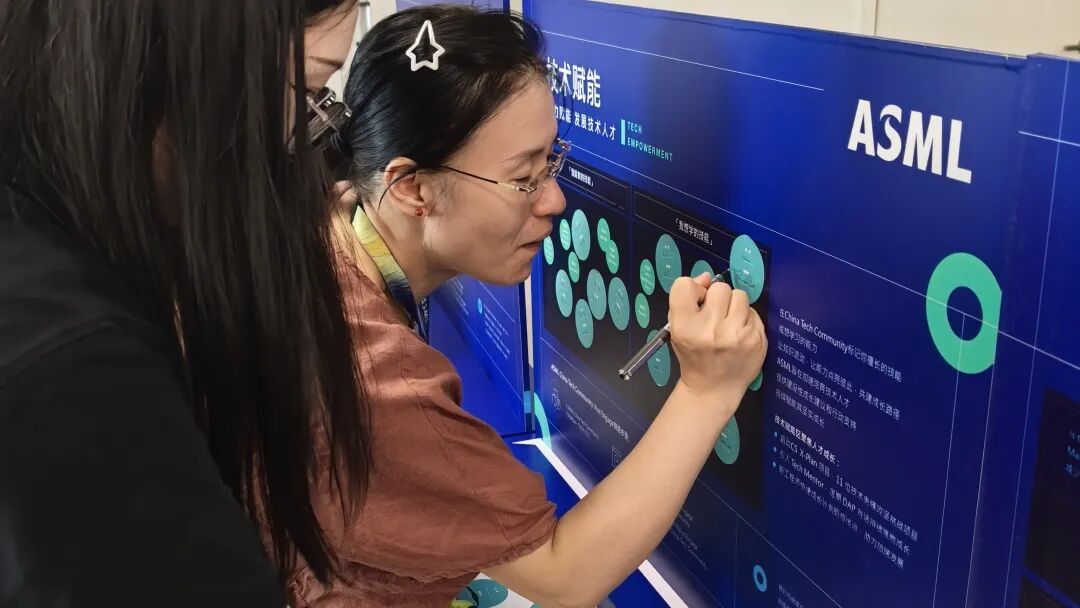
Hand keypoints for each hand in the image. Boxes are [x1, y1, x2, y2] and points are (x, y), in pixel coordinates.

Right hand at [667, 273, 766, 398]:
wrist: (713, 388)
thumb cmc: (693, 356)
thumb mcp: (678, 329)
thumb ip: (686, 300)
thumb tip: (706, 277)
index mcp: (685, 327)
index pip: (684, 286)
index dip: (693, 290)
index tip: (697, 302)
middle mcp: (710, 330)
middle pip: (719, 288)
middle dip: (718, 299)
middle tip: (716, 315)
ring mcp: (736, 335)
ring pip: (740, 296)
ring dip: (734, 306)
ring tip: (729, 323)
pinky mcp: (756, 340)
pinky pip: (753, 312)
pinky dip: (746, 319)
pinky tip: (740, 334)